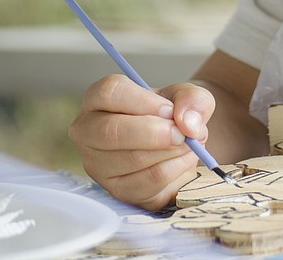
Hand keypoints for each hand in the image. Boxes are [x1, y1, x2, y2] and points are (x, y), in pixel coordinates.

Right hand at [68, 75, 216, 209]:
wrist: (178, 145)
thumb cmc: (171, 115)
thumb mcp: (187, 97)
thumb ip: (193, 100)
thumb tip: (188, 123)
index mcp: (99, 99)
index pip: (109, 92)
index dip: (143, 101)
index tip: (169, 110)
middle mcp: (89, 131)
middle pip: (111, 131)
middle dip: (154, 133)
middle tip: (182, 134)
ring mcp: (98, 164)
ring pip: (133, 159)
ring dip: (172, 151)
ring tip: (188, 144)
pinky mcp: (117, 190)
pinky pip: (150, 181)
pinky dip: (176, 168)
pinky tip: (183, 159)